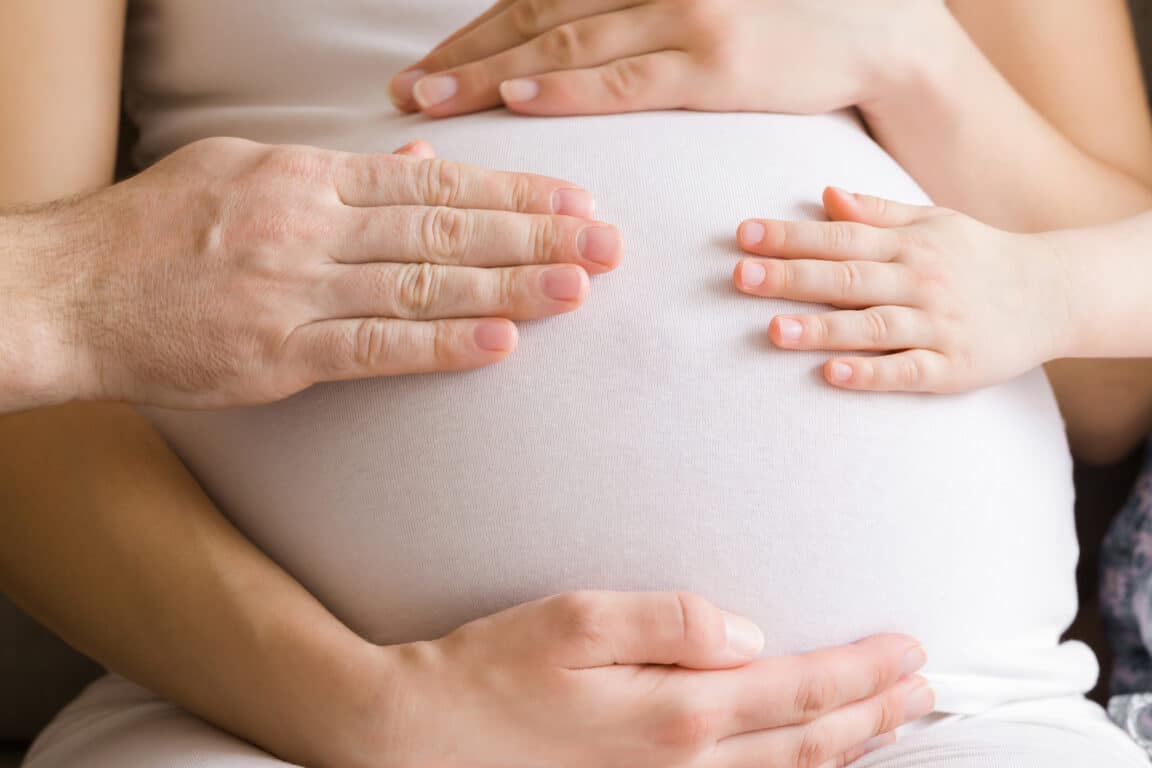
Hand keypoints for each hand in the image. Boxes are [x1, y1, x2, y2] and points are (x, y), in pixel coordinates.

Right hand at [15, 137, 620, 410]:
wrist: (69, 292)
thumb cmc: (157, 230)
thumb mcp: (246, 172)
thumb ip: (340, 174)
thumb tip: (422, 163)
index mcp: (307, 177)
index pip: (435, 183)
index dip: (513, 192)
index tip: (575, 200)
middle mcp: (310, 226)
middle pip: (446, 228)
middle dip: (534, 235)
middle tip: (606, 242)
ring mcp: (296, 290)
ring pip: (423, 284)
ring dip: (509, 285)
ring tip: (577, 287)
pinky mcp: (280, 355)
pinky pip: (375, 347)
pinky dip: (441, 343)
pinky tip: (500, 341)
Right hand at [340, 591, 932, 767]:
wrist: (421, 741)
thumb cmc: (492, 672)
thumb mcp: (576, 621)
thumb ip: (671, 621)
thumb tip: (747, 631)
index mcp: (678, 713)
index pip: (800, 688)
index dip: (864, 672)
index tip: (910, 650)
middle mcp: (687, 767)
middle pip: (811, 744)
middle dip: (877, 715)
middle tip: (926, 690)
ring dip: (849, 751)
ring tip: (890, 726)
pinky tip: (807, 763)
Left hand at [388, 0, 944, 117]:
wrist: (875, 31)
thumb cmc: (780, 18)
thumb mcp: (699, 2)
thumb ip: (633, 15)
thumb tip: (567, 40)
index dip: (474, 34)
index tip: (425, 68)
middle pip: (534, 19)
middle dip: (463, 59)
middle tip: (406, 94)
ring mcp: (683, 19)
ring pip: (565, 48)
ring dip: (490, 75)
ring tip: (435, 103)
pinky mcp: (715, 64)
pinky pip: (625, 79)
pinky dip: (566, 88)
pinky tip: (518, 99)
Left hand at [733, 187, 1070, 392]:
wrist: (1054, 294)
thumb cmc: (978, 255)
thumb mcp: (933, 222)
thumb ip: (877, 213)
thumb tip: (824, 194)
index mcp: (909, 244)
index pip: (839, 238)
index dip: (789, 236)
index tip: (742, 235)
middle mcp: (920, 281)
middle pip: (847, 279)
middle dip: (792, 277)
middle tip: (741, 276)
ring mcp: (936, 326)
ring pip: (871, 327)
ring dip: (821, 329)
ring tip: (772, 331)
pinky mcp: (952, 367)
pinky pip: (906, 371)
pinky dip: (870, 373)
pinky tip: (832, 375)